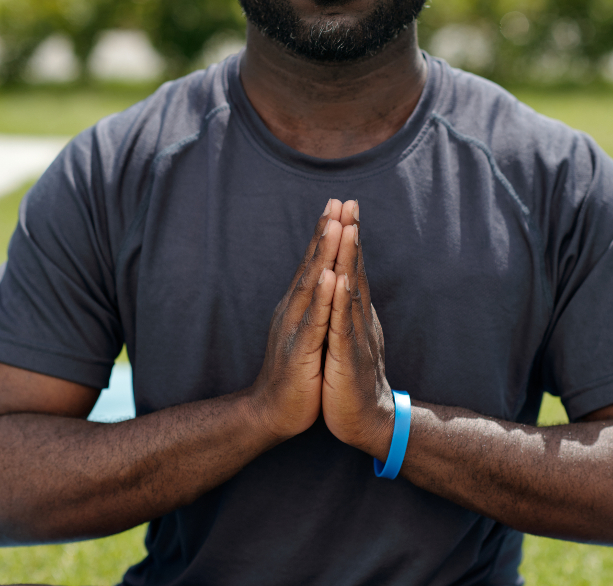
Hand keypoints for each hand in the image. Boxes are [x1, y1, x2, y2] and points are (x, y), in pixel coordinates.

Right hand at [249, 199, 342, 440]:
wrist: (273, 412)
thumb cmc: (296, 373)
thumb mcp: (308, 333)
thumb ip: (314, 308)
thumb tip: (322, 282)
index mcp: (300, 306)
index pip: (315, 263)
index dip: (326, 233)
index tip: (340, 204)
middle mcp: (294, 310)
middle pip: (312, 264)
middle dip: (327, 231)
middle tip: (339, 200)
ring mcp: (295, 328)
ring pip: (312, 285)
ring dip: (324, 254)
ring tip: (336, 225)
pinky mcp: (300, 350)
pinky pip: (314, 320)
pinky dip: (323, 297)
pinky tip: (330, 276)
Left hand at [322, 200, 393, 458]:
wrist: (366, 422)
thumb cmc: (353, 381)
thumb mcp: (348, 339)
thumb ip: (349, 314)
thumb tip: (348, 289)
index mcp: (354, 314)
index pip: (350, 269)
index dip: (348, 238)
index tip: (343, 207)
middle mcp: (358, 318)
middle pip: (355, 270)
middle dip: (351, 235)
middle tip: (349, 202)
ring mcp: (356, 336)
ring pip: (351, 290)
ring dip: (348, 258)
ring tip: (346, 227)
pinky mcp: (349, 357)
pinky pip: (343, 324)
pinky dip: (341, 300)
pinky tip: (338, 278)